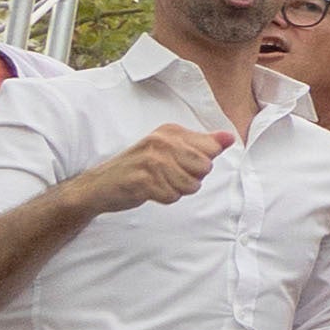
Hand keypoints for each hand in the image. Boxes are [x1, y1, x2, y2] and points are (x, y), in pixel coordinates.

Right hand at [76, 119, 230, 223]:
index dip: (200, 164)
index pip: (211, 149)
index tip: (180, 163)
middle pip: (204, 167)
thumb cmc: (139, 167)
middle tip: (168, 176)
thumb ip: (201, 144)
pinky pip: (173, 196)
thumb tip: (229, 138)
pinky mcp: (144, 180)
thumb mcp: (169, 149)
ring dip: (177, 190)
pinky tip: (149, 191)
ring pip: (190, 185)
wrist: (100, 185)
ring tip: (158, 183)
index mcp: (170, 131)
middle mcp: (162, 141)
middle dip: (191, 178)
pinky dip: (164, 198)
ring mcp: (152, 160)